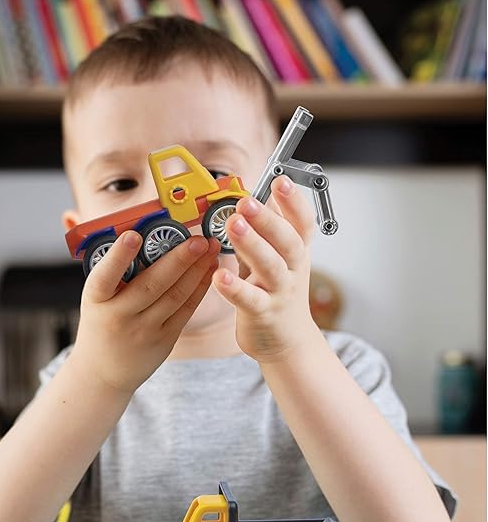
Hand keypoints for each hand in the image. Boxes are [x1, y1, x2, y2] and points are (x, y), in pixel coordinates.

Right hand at [71, 231, 219, 393]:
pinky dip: (199, 287)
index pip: (104, 276)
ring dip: (196, 270)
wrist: (102, 371)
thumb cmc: (100, 320)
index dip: (119, 256)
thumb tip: (96, 221)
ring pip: (174, 296)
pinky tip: (209, 268)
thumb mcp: (92, 296)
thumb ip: (105, 264)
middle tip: (198, 238)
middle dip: (178, 260)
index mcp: (95, 300)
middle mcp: (119, 316)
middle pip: (151, 285)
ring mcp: (143, 330)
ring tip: (210, 247)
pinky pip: (185, 310)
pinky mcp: (164, 340)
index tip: (133, 235)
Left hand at [212, 175, 318, 363]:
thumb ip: (267, 231)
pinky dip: (234, 287)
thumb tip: (254, 195)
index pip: (302, 223)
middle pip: (287, 241)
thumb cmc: (277, 291)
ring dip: (252, 244)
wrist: (287, 341)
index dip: (294, 202)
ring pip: (270, 267)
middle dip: (267, 220)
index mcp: (297, 252)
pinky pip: (249, 300)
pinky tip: (218, 276)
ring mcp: (280, 292)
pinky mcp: (263, 314)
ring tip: (233, 225)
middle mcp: (293, 270)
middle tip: (246, 202)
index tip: (280, 180)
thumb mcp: (279, 258)